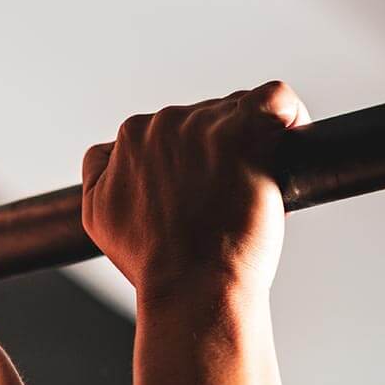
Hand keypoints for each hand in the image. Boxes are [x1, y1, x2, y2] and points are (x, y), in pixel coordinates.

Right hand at [81, 80, 309, 301]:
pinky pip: (275, 100)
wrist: (190, 284)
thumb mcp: (98, 215)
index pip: (170, 128)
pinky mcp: (247, 134)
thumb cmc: (154, 261)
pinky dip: (287, 116)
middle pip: (206, 117)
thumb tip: (111, 154)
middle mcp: (163, 123)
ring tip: (250, 188)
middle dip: (220, 150)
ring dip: (252, 143)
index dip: (193, 157)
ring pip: (241, 112)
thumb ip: (99, 173)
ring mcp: (205, 126)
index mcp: (129, 137)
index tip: (204, 188)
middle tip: (226, 197)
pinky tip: (286, 142)